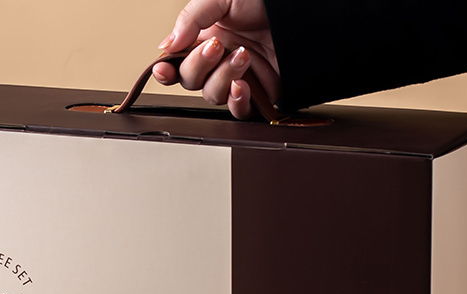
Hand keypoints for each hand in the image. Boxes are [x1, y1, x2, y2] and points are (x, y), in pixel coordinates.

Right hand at [154, 0, 279, 118]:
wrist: (302, 12)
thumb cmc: (267, 0)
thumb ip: (191, 19)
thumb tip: (166, 46)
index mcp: (205, 37)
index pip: (176, 62)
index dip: (167, 70)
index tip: (164, 69)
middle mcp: (218, 60)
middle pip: (191, 81)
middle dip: (200, 66)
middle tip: (217, 47)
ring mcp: (238, 77)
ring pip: (213, 96)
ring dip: (223, 78)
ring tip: (242, 56)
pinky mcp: (259, 93)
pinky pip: (239, 110)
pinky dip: (237, 101)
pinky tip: (242, 85)